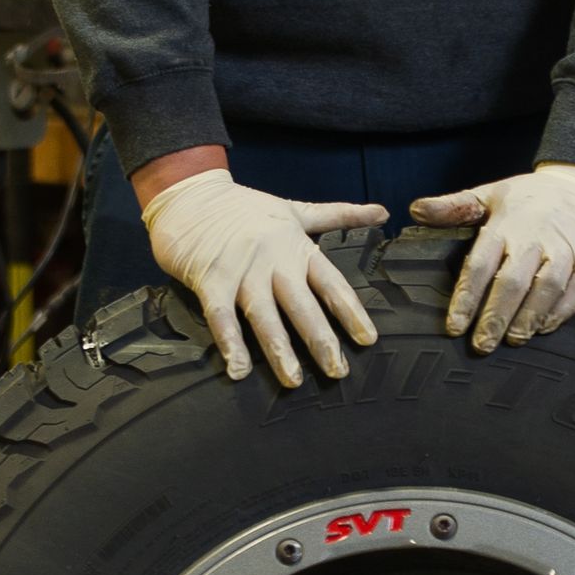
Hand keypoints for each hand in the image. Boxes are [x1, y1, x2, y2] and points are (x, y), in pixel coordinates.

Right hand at [138, 168, 386, 386]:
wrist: (190, 194)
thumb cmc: (244, 206)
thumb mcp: (295, 209)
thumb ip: (340, 215)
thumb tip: (383, 211)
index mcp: (296, 246)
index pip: (331, 282)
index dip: (350, 311)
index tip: (368, 339)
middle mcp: (273, 260)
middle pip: (301, 304)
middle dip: (320, 339)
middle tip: (337, 371)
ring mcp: (241, 270)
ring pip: (263, 314)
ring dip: (278, 349)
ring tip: (292, 380)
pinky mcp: (210, 279)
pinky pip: (221, 315)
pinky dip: (229, 342)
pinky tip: (237, 369)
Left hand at [409, 165, 574, 351]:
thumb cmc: (531, 198)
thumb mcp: (491, 194)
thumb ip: (453, 207)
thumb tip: (415, 210)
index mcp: (507, 222)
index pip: (481, 264)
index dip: (466, 298)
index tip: (454, 327)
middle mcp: (536, 236)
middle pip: (513, 281)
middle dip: (495, 316)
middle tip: (481, 345)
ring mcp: (567, 248)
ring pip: (547, 287)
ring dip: (529, 318)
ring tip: (512, 340)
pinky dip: (561, 311)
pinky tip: (544, 328)